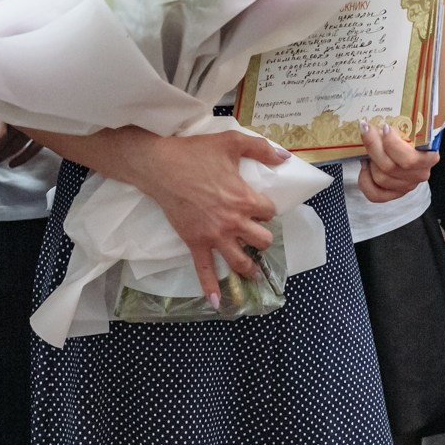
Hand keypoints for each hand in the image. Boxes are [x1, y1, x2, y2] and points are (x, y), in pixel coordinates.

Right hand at [128, 129, 284, 301]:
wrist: (160, 167)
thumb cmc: (195, 153)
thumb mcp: (231, 142)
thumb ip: (261, 148)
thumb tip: (284, 157)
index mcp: (245, 199)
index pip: (269, 212)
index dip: (266, 209)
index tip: (259, 207)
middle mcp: (233, 222)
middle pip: (262, 240)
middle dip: (263, 237)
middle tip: (256, 233)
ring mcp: (214, 236)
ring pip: (240, 261)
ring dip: (249, 267)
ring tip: (254, 273)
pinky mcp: (195, 243)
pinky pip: (204, 270)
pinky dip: (210, 288)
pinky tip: (216, 302)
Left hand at [356, 84, 444, 202]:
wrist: (404, 141)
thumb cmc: (419, 126)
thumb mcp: (434, 109)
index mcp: (430, 157)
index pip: (412, 160)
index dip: (394, 146)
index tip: (385, 126)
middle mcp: (419, 174)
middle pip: (392, 168)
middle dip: (375, 147)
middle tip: (367, 128)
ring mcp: (405, 185)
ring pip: (381, 178)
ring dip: (369, 158)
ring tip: (366, 142)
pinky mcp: (390, 193)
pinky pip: (375, 194)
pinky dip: (366, 181)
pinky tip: (365, 165)